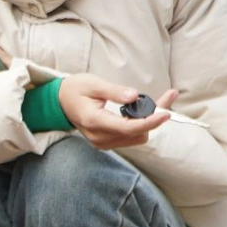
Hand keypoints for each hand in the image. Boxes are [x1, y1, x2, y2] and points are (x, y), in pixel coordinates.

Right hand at [57, 75, 173, 149]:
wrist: (60, 101)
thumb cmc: (76, 89)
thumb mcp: (93, 84)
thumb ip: (114, 91)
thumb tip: (135, 97)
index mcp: (93, 121)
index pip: (127, 127)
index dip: (149, 122)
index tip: (166, 113)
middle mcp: (98, 136)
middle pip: (136, 134)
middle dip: (153, 118)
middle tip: (166, 98)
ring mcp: (101, 142)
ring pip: (136, 138)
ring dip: (149, 122)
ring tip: (156, 104)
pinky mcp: (106, 142)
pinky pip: (130, 138)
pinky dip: (141, 126)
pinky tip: (143, 112)